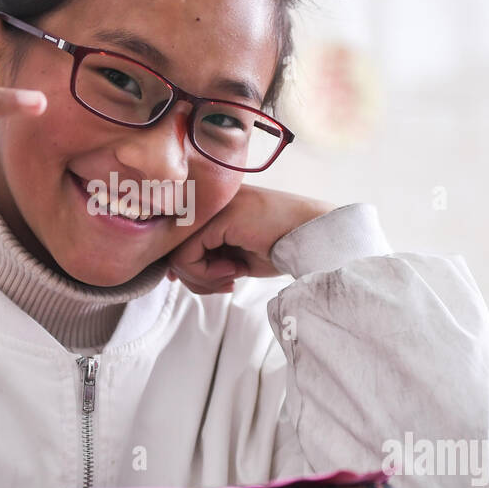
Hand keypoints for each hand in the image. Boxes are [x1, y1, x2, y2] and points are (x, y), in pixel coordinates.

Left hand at [165, 184, 335, 293]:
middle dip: (196, 279)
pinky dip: (207, 274)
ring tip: (232, 277)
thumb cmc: (282, 246)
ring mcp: (212, 206)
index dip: (187, 269)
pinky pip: (188, 256)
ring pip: (177, 255)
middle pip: (174, 249)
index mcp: (214, 207)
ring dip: (204, 279)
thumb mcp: (237, 255)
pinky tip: (234, 271)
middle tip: (226, 285)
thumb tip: (174, 273)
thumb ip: (208, 259)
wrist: (314, 236)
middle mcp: (209, 202)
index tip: (213, 283)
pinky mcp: (216, 218)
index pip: (178, 240)